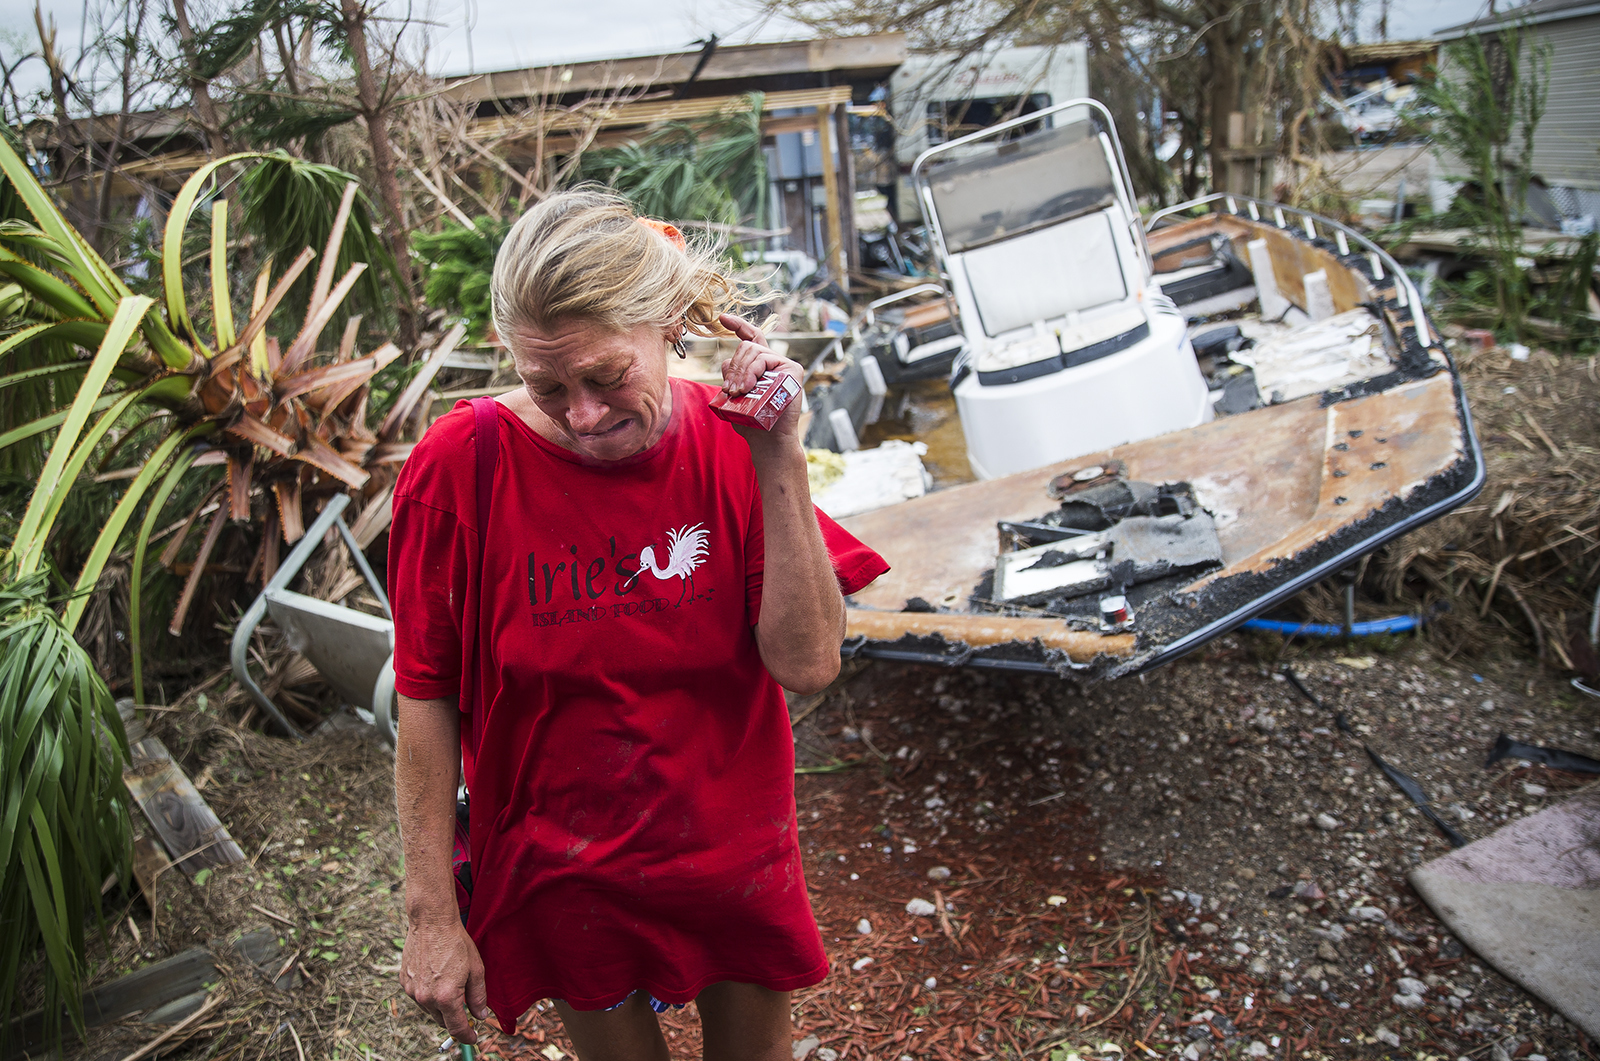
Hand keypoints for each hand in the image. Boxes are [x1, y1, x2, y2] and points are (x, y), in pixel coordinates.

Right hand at [401, 915, 490, 1042]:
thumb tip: (480, 1015)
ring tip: (450, 985)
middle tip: (466, 1011)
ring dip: (441, 1006)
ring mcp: (412, 991)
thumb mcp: (476, 970)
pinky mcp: (404, 982)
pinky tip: (436, 978)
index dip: (467, 1036)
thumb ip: (478, 996)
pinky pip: (419, 996)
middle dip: (455, 1020)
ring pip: (430, 1009)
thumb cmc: (456, 943)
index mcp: (446, 997)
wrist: (431, 922)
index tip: (473, 1038)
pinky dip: (429, 994)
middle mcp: (426, 998)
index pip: (457, 1028)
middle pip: (442, 1021)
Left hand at [718, 313, 804, 446]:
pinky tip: (747, 388)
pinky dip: (751, 372)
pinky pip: (765, 359)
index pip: (751, 339)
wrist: (767, 440)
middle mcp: (775, 362)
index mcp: (762, 366)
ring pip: (753, 352)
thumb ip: (732, 377)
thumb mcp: (735, 396)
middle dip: (733, 367)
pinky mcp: (792, 370)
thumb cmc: (751, 422)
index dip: (738, 326)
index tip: (723, 318)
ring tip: (737, 392)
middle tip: (729, 390)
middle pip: (746, 347)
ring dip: (740, 372)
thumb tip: (726, 361)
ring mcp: (785, 365)